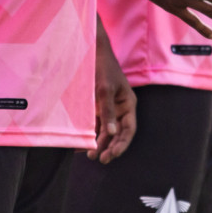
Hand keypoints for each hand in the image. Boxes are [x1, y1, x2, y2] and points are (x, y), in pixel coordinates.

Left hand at [91, 22, 136, 162]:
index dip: (123, 143)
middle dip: (110, 147)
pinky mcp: (97, 108)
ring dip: (100, 143)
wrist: (91, 53)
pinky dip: (91, 134)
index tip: (113, 154)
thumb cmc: (103, 69)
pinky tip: (83, 143)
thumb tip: (112, 133)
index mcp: (128, 104)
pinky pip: (96, 125)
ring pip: (106, 131)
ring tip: (90, 154)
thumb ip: (108, 111)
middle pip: (118, 133)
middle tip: (101, 159)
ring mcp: (108, 109)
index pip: (129, 129)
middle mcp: (120, 109)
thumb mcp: (105, 90)